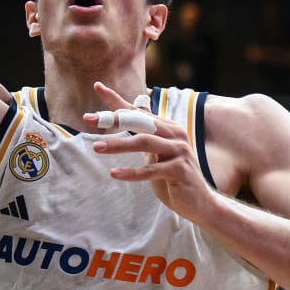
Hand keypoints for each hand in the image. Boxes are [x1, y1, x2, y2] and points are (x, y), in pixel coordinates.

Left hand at [87, 81, 212, 218]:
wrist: (200, 202)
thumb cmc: (174, 178)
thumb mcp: (156, 155)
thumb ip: (145, 139)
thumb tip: (126, 122)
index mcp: (168, 128)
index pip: (138, 110)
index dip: (117, 100)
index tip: (97, 86)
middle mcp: (175, 135)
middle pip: (140, 121)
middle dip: (113, 119)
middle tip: (89, 119)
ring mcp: (179, 151)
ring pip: (144, 142)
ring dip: (118, 145)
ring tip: (96, 148)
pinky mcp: (180, 170)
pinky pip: (151, 170)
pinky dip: (131, 172)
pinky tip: (114, 173)